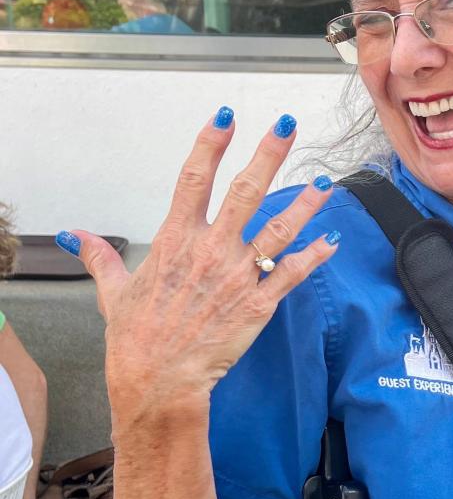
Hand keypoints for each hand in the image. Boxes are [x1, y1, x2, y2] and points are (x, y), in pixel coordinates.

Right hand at [62, 110, 338, 423]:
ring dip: (304, 206)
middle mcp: (210, 251)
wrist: (158, 383)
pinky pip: (291, 274)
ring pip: (279, 231)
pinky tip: (331, 241)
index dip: (211, 145)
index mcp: (175, 241)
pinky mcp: (258, 304)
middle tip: (287, 125)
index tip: (226, 115)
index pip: (193, 179)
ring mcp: (238, 277)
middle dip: (268, 155)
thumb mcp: (113, 292)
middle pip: (245, 192)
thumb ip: (101, 257)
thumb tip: (75, 235)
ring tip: (324, 183)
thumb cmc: (136, 338)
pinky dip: (314, 257)